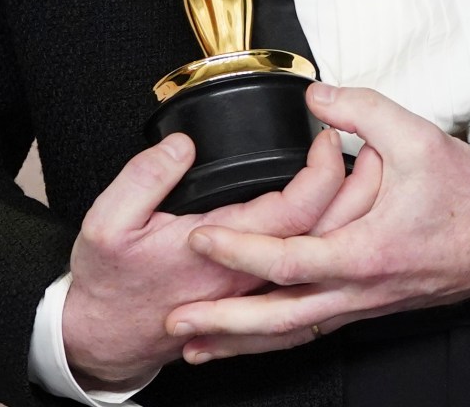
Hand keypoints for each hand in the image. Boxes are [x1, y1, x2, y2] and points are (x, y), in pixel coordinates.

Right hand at [61, 129, 345, 390]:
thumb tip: (183, 144)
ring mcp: (256, 287)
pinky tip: (341, 219)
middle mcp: (249, 275)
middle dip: (354, 187)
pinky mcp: (254, 293)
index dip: (321, 169)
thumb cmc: (109, 281)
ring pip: (323, 254)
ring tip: (363, 174)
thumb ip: (145, 178)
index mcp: (221, 249)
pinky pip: (309, 270)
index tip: (323, 134)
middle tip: (359, 146)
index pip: (296, 209)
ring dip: (351, 215)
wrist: (106, 334)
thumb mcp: (107, 223)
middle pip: (326, 233)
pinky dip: (332, 241)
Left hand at [167, 83, 469, 364]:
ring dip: (243, 342)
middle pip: (281, 319)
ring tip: (196, 346)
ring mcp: (364, 304)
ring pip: (293, 333)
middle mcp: (361, 289)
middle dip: (225, 324)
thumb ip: (362, 111)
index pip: (290, 259)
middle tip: (176, 321)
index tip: (202, 237)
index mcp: (369, 252)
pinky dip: (274, 338)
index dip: (242, 249)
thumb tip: (316, 98)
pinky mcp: (368, 305)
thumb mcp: (419, 138)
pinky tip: (248, 339)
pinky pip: (311, 328)